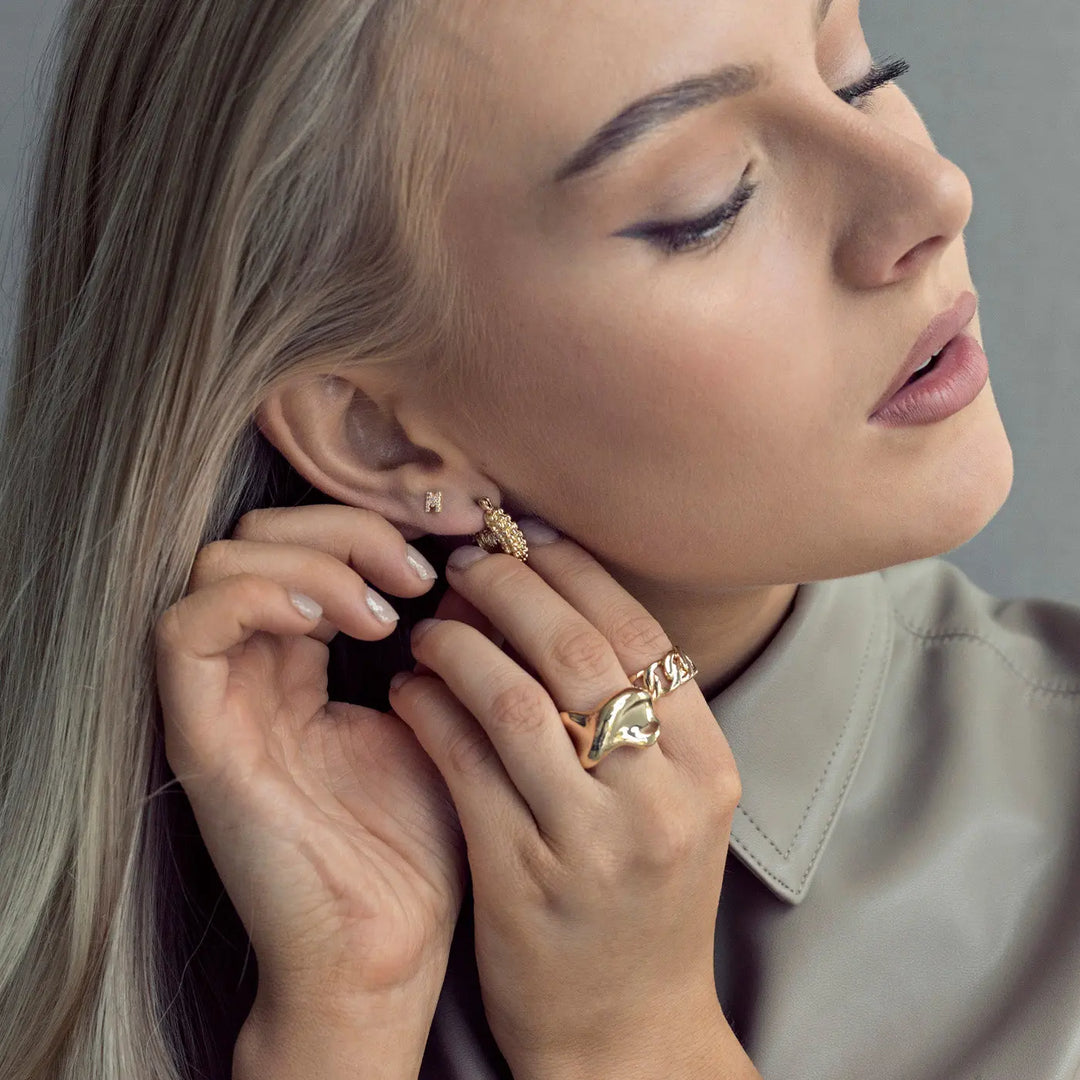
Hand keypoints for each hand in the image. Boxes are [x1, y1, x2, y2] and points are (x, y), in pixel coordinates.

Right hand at [153, 505, 466, 1051]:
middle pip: (259, 535)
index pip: (309, 544)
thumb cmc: (424, 833)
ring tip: (385, 609)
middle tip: (418, 571)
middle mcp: (254, 669)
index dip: (375, 521)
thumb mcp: (446, 710)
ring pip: (220, 563)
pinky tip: (333, 620)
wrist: (390, 940)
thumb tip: (480, 561)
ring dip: (313, 558)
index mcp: (304, 660)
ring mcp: (222, 700)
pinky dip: (261, 597)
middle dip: (345, 528)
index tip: (453, 540)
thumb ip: (448, 637)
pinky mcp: (201, 737)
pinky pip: (187, 630)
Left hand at [388, 524, 752, 1079]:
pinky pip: (464, 764)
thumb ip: (634, 712)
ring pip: (515, 699)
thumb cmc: (643, 901)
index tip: (528, 539)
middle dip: (512, 588)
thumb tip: (553, 599)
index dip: (577, 572)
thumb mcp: (674, 803)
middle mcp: (661, 797)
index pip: (641, 633)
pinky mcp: (522, 878)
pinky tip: (409, 687)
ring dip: (460, 644)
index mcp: (706, 765)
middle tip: (466, 563)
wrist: (628, 1033)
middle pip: (578, 651)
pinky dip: (429, 709)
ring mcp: (593, 842)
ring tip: (428, 626)